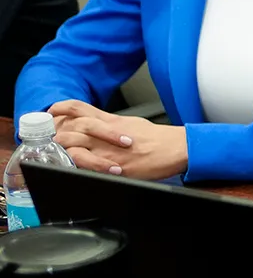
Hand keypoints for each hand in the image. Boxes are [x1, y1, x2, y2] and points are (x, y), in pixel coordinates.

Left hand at [46, 100, 188, 180]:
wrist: (176, 148)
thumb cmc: (158, 138)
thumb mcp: (130, 122)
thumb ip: (109, 123)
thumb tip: (95, 125)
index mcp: (109, 120)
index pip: (76, 108)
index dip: (59, 110)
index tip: (51, 116)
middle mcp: (105, 133)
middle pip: (68, 129)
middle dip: (55, 137)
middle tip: (51, 143)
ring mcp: (107, 150)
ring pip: (73, 147)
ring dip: (63, 153)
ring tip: (60, 158)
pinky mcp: (113, 166)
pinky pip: (86, 166)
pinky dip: (77, 167)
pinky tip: (75, 170)